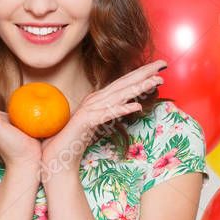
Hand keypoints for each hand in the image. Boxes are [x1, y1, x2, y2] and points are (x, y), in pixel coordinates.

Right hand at [40, 59, 165, 181]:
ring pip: (117, 96)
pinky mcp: (85, 122)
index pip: (123, 83)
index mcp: (98, 100)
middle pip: (123, 84)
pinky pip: (105, 115)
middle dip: (144, 73)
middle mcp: (94, 101)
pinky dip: (120, 109)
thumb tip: (128, 104)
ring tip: (156, 81)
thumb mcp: (98, 123)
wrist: (56, 156)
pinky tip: (135, 106)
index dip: (141, 74)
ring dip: (137, 87)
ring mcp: (89, 110)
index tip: (159, 68)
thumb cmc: (76, 140)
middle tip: (163, 63)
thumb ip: (110, 112)